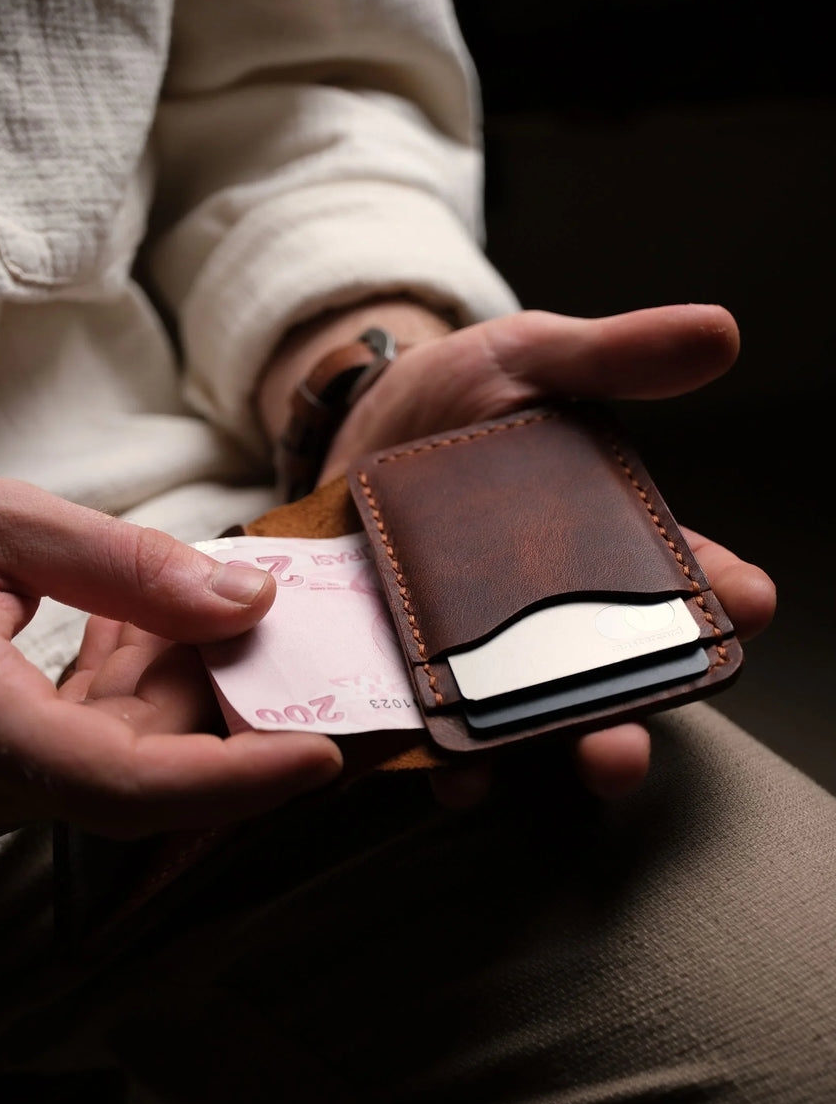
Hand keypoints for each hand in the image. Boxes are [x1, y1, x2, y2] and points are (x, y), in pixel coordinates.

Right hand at [0, 481, 341, 836]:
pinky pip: (97, 721)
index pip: (129, 783)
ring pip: (131, 738)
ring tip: (208, 590)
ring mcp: (6, 763)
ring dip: (183, 664)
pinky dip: (138, 667)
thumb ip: (125, 564)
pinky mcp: (10, 742)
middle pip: (151, 758)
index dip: (235, 778)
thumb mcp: (2, 526)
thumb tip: (250, 601)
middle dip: (227, 688)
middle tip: (292, 626)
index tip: (323, 754)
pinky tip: (148, 611)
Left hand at [317, 303, 775, 800]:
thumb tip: (719, 332)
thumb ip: (614, 356)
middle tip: (623, 744)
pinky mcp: (413, 670)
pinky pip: (431, 729)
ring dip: (526, 758)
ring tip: (503, 771)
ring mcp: (484, 652)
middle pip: (608, 688)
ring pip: (523, 727)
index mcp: (607, 548)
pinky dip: (434, 757)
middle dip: (623, 724)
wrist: (356, 416)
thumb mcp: (535, 358)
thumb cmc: (462, 392)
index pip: (685, 583)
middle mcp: (555, 617)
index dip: (723, 598)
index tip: (748, 598)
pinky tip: (433, 763)